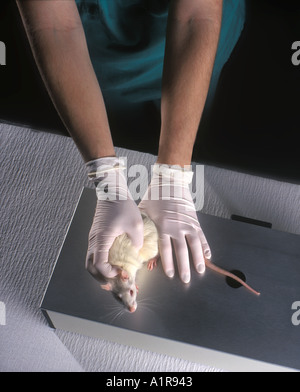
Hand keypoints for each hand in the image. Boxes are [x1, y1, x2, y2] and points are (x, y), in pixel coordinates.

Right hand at [85, 157, 143, 279]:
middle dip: (102, 278)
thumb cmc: (123, 205)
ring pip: (90, 261)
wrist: (112, 191)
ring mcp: (93, 238)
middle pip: (90, 267)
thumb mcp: (136, 224)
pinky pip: (94, 253)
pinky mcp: (96, 235)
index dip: (110, 274)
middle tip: (115, 282)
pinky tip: (112, 262)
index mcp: (102, 239)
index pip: (99, 265)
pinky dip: (100, 262)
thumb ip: (137, 241)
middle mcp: (94, 240)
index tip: (122, 273)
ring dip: (100, 271)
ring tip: (113, 275)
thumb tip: (137, 252)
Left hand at [139, 163, 210, 282]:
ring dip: (198, 259)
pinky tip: (208, 256)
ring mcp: (188, 224)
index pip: (166, 249)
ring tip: (200, 271)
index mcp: (164, 226)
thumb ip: (142, 226)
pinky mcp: (195, 220)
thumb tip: (136, 241)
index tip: (170, 274)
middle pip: (182, 251)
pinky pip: (202, 236)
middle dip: (184, 267)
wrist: (170, 181)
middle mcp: (177, 227)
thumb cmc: (155, 196)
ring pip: (195, 245)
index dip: (168, 263)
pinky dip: (206, 246)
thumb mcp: (144, 210)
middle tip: (185, 280)